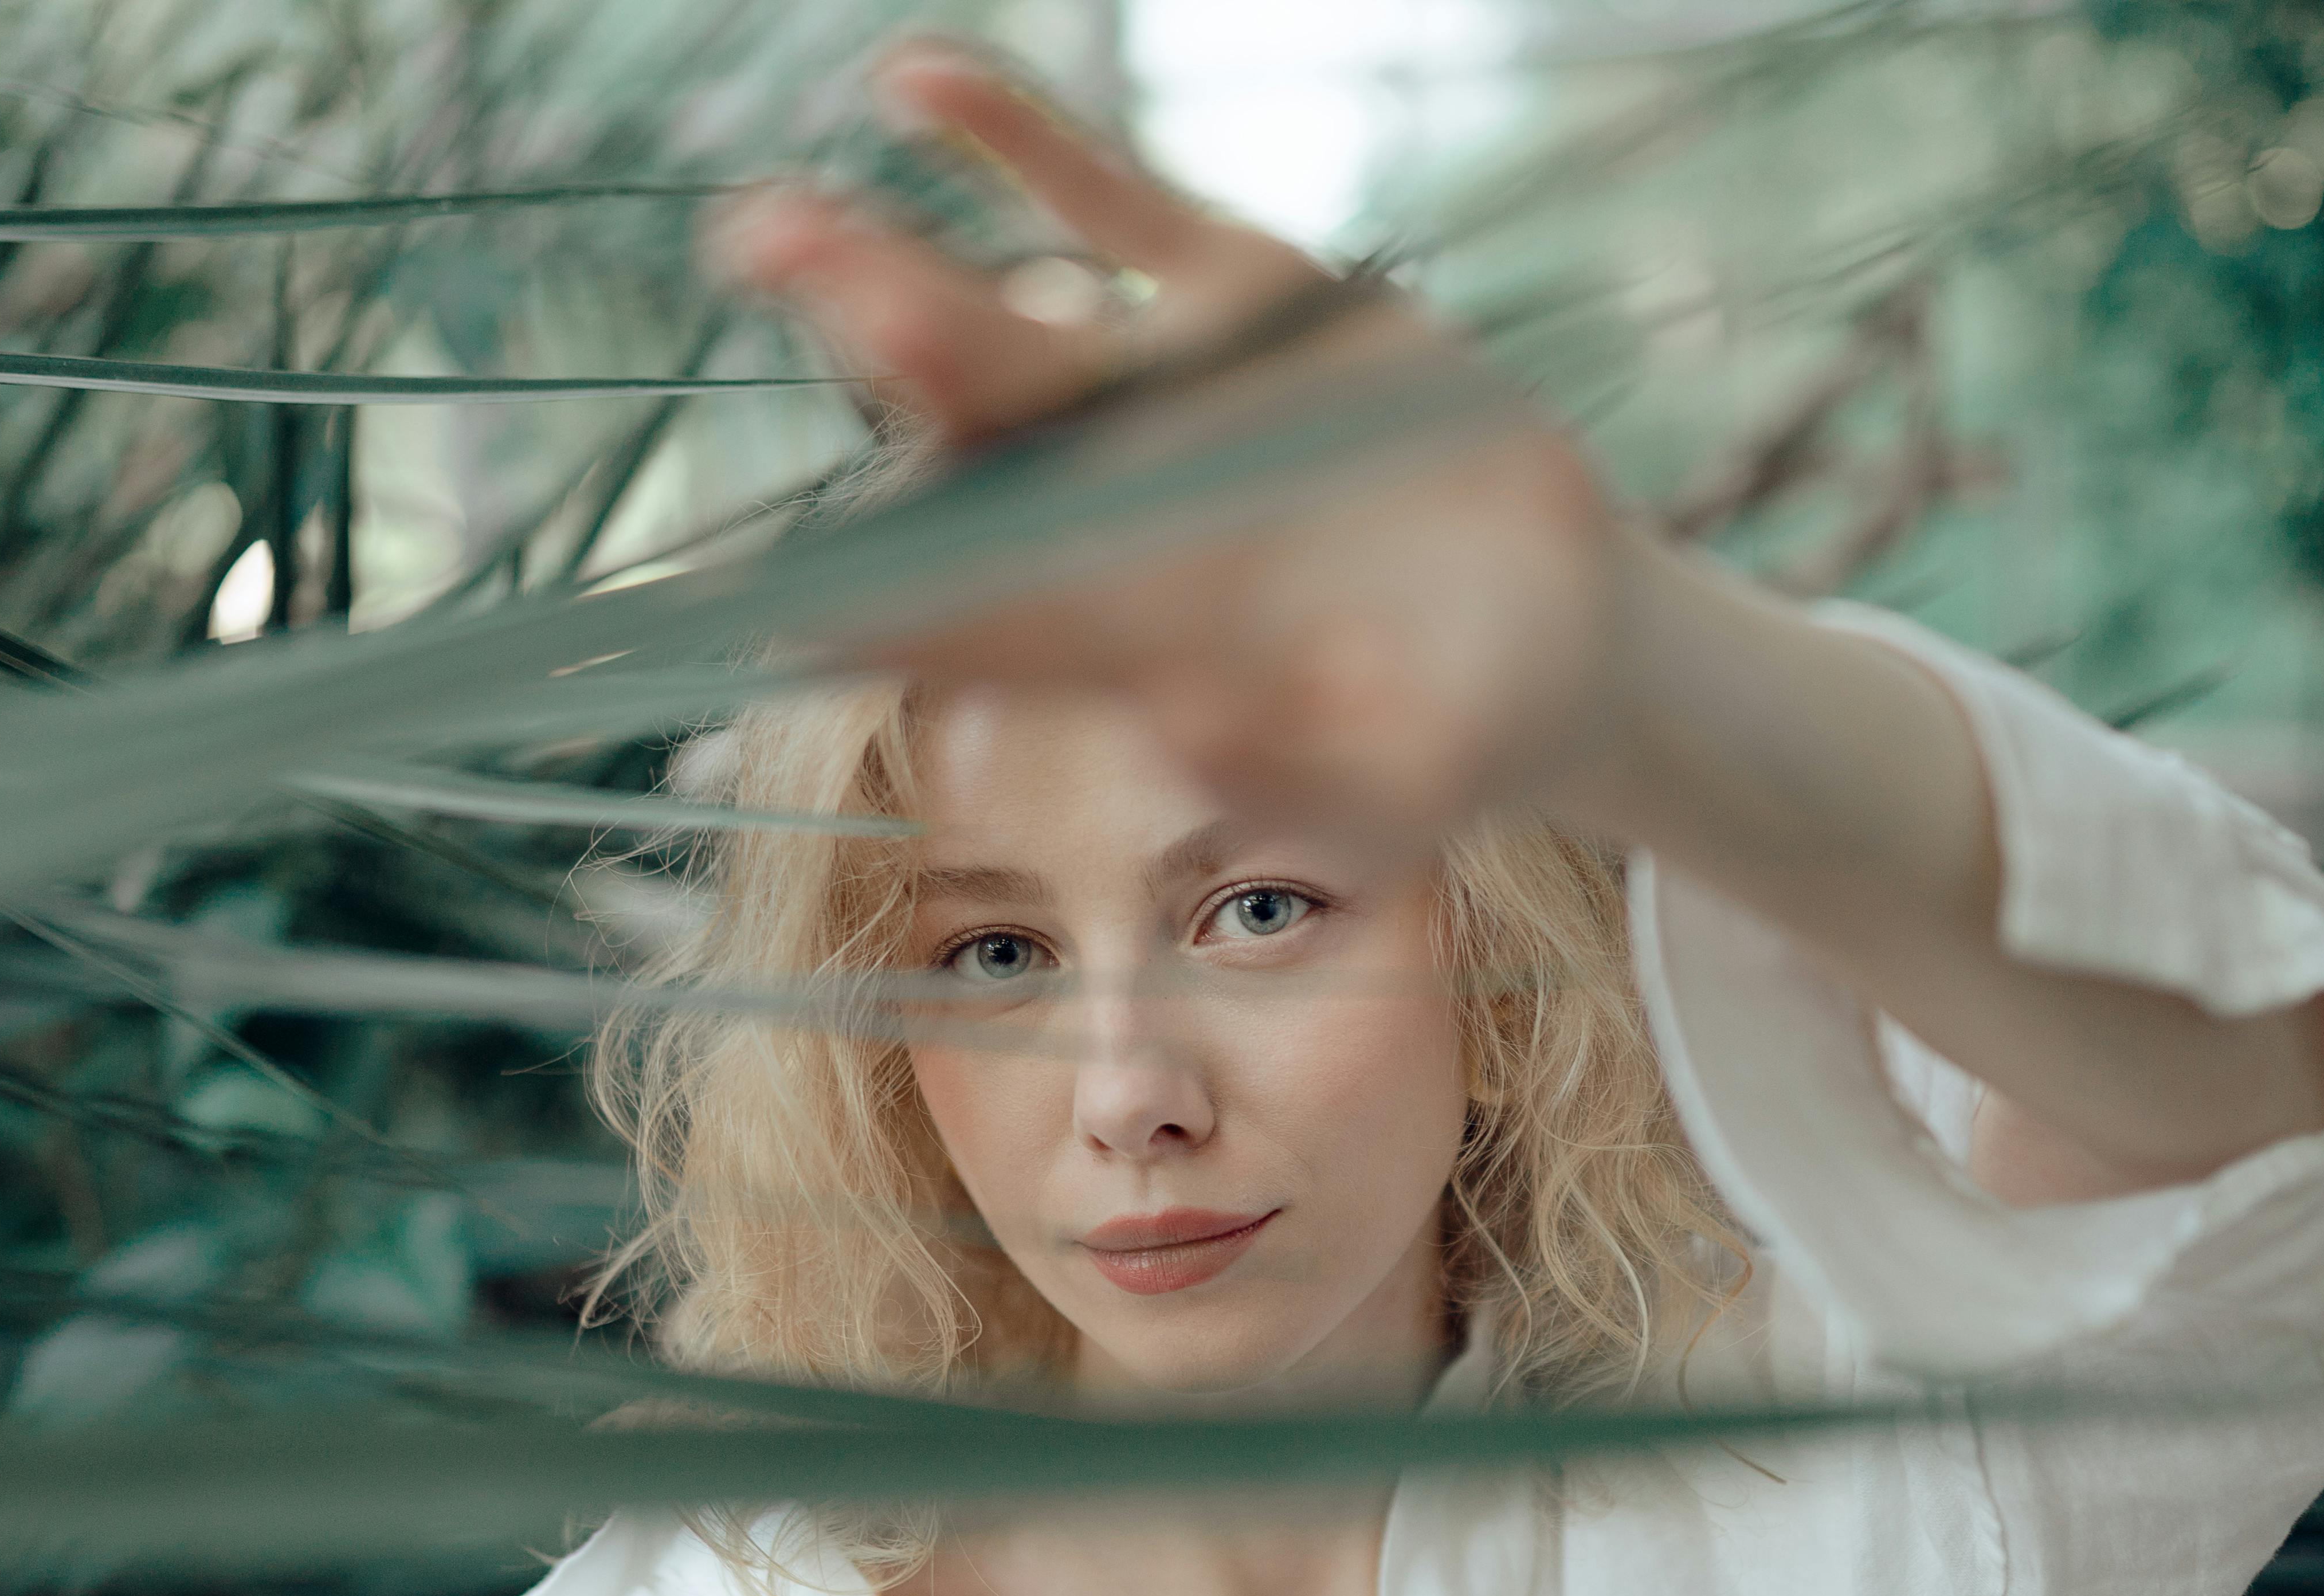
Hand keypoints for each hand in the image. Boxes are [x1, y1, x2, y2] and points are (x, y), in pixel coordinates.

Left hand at [709, 37, 1626, 837]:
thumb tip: (1180, 731)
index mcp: (1118, 641)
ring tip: (780, 220)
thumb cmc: (1461, 738)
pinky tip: (915, 83)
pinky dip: (1020, 141)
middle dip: (868, 353)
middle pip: (953, 441)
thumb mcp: (1402, 785)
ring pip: (999, 325)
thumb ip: (1302, 776)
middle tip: (771, 261)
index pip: (970, 614)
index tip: (785, 573)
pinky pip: (1112, 204)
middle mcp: (1106, 512)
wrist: (1552, 630)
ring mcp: (1160, 393)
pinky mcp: (1237, 293)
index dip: (880, 587)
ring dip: (887, 266)